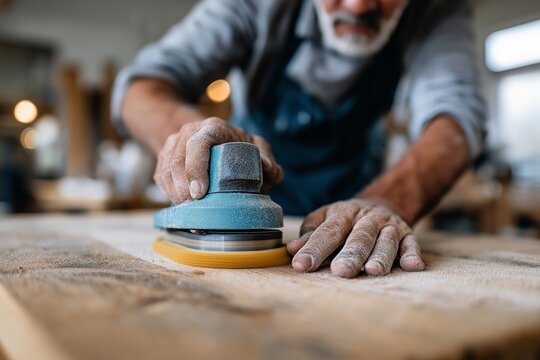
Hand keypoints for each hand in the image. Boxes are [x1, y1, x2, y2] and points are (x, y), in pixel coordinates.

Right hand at [154, 117, 282, 203]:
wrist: (211, 137)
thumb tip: (270, 170)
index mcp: (212, 128)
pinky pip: (161, 176)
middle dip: (183, 188)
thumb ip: (266, 157)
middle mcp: (188, 132)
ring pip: (165, 170)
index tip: (199, 192)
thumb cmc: (237, 145)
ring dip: (175, 193)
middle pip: (178, 160)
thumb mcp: (256, 146)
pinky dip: (169, 193)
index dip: (196, 167)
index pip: (198, 143)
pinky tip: (181, 204)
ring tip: (188, 210)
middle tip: (194, 207)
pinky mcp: (164, 158)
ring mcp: (173, 144)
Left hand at [287, 199, 424, 277]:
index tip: (300, 265)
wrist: (381, 203)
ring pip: (386, 240)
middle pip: (359, 237)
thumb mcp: (324, 219)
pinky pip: (412, 244)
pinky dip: (412, 254)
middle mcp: (367, 218)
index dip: (313, 249)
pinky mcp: (408, 234)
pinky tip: (412, 266)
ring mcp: (389, 225)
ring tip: (373, 271)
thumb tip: (292, 250)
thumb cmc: (345, 219)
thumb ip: (310, 235)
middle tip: (340, 272)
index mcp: (343, 214)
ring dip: (381, 256)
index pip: (327, 232)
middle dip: (350, 255)